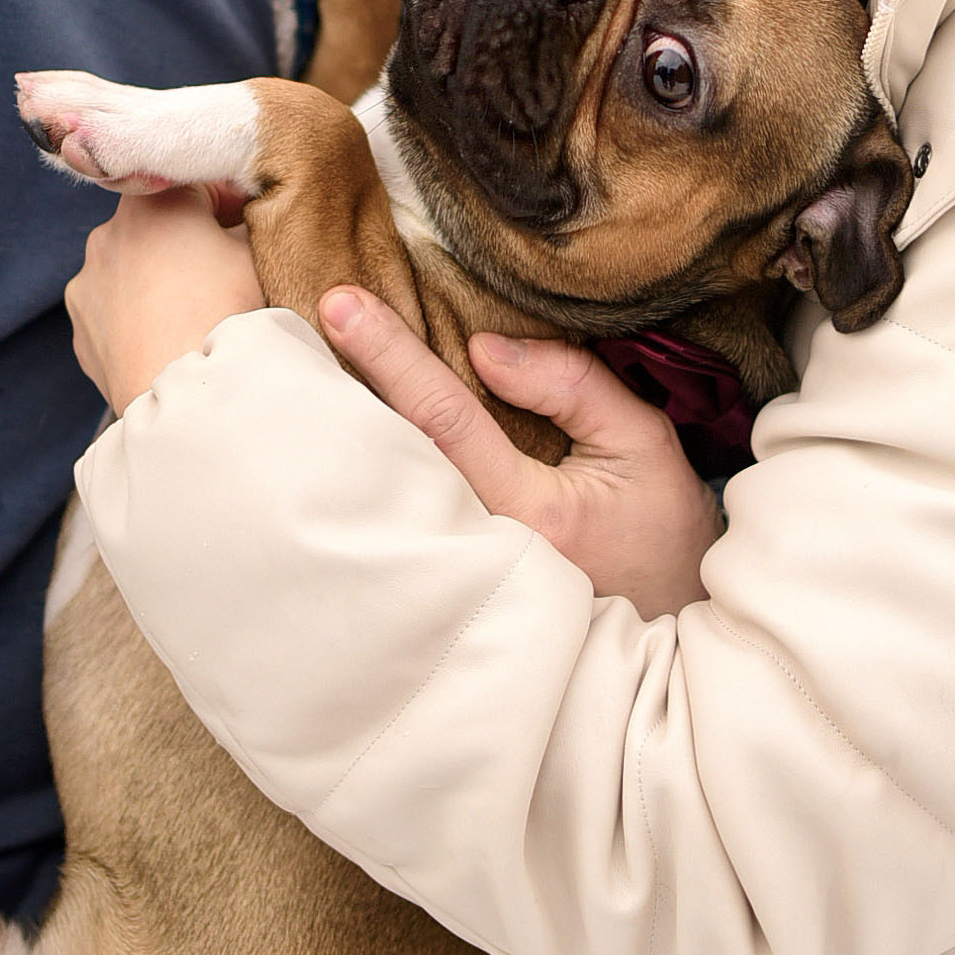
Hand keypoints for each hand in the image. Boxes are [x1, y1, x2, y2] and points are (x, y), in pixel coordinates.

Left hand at [67, 190, 263, 416]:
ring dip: (158, 278)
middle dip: (189, 242)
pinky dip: (136, 316)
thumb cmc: (228, 316)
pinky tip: (166, 338)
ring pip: (132, 266)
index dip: (230, 206)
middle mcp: (107, 232)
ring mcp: (87, 281)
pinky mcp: (80, 326)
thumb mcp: (258, 254)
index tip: (246, 234)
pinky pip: (113, 308)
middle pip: (160, 224)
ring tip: (193, 315)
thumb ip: (249, 222)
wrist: (189, 399)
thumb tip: (241, 220)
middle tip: (224, 277)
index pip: (199, 183)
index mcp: (153, 200)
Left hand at [318, 286, 720, 618]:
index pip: (442, 416)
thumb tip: (483, 348)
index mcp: (526, 511)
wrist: (665, 650)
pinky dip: (362, 474)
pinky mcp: (444, 588)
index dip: (390, 354)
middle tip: (289, 325)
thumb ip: (571, 387)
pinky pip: (393, 521)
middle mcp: (474, 550)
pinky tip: (336, 435)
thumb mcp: (642, 445)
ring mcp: (452, 577)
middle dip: (336, 389)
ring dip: (338, 431)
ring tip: (295, 368)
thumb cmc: (660, 538)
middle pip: (387, 457)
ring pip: (380, 494)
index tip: (340, 303)